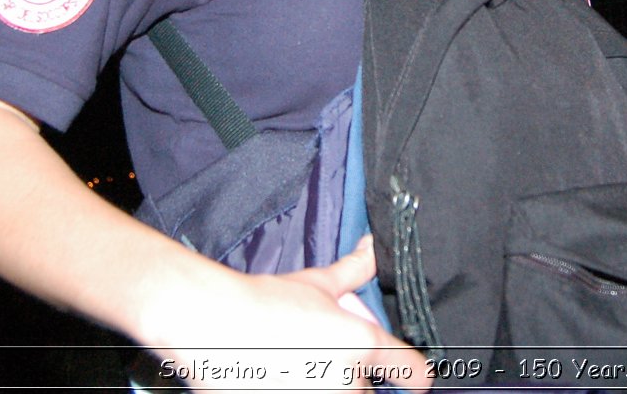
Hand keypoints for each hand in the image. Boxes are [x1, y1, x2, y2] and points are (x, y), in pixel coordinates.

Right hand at [158, 237, 432, 391]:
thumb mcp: (316, 282)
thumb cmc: (263, 301)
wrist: (212, 323)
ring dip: (325, 388)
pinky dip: (297, 389)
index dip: (414, 373)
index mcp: (362, 346)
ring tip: (297, 365)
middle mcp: (347, 383)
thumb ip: (353, 270)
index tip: (408, 374)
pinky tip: (281, 377)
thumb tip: (372, 248)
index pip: (414, 373)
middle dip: (355, 381)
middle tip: (324, 358)